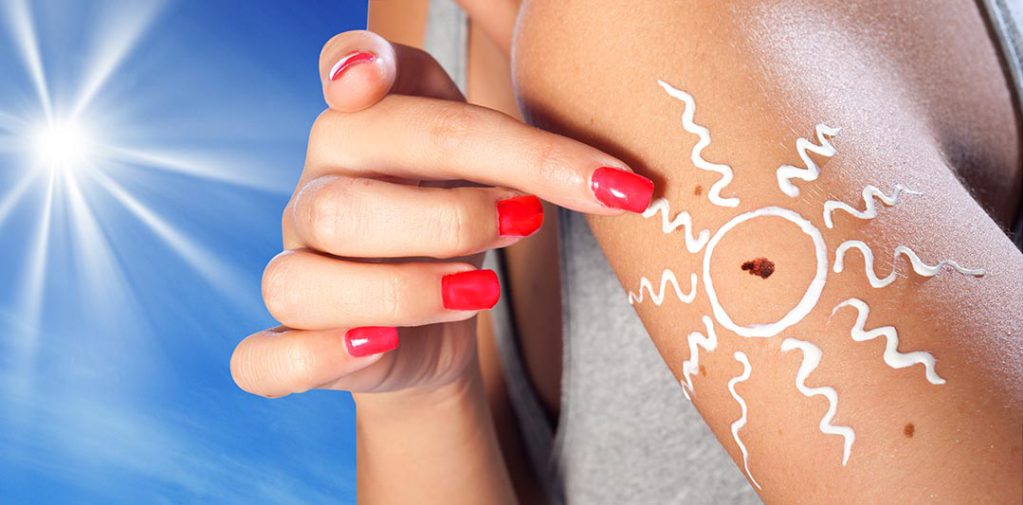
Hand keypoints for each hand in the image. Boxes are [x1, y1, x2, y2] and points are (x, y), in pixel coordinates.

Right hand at [230, 30, 653, 397]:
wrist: (439, 323)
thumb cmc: (464, 223)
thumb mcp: (496, 166)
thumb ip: (522, 148)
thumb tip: (612, 181)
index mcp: (360, 127)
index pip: (352, 83)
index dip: (347, 72)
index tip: (369, 80)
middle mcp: (314, 192)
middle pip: (343, 201)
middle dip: (449, 217)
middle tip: (528, 222)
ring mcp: (297, 269)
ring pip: (303, 281)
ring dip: (405, 290)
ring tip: (481, 293)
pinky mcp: (296, 340)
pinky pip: (265, 358)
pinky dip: (315, 356)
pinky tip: (379, 344)